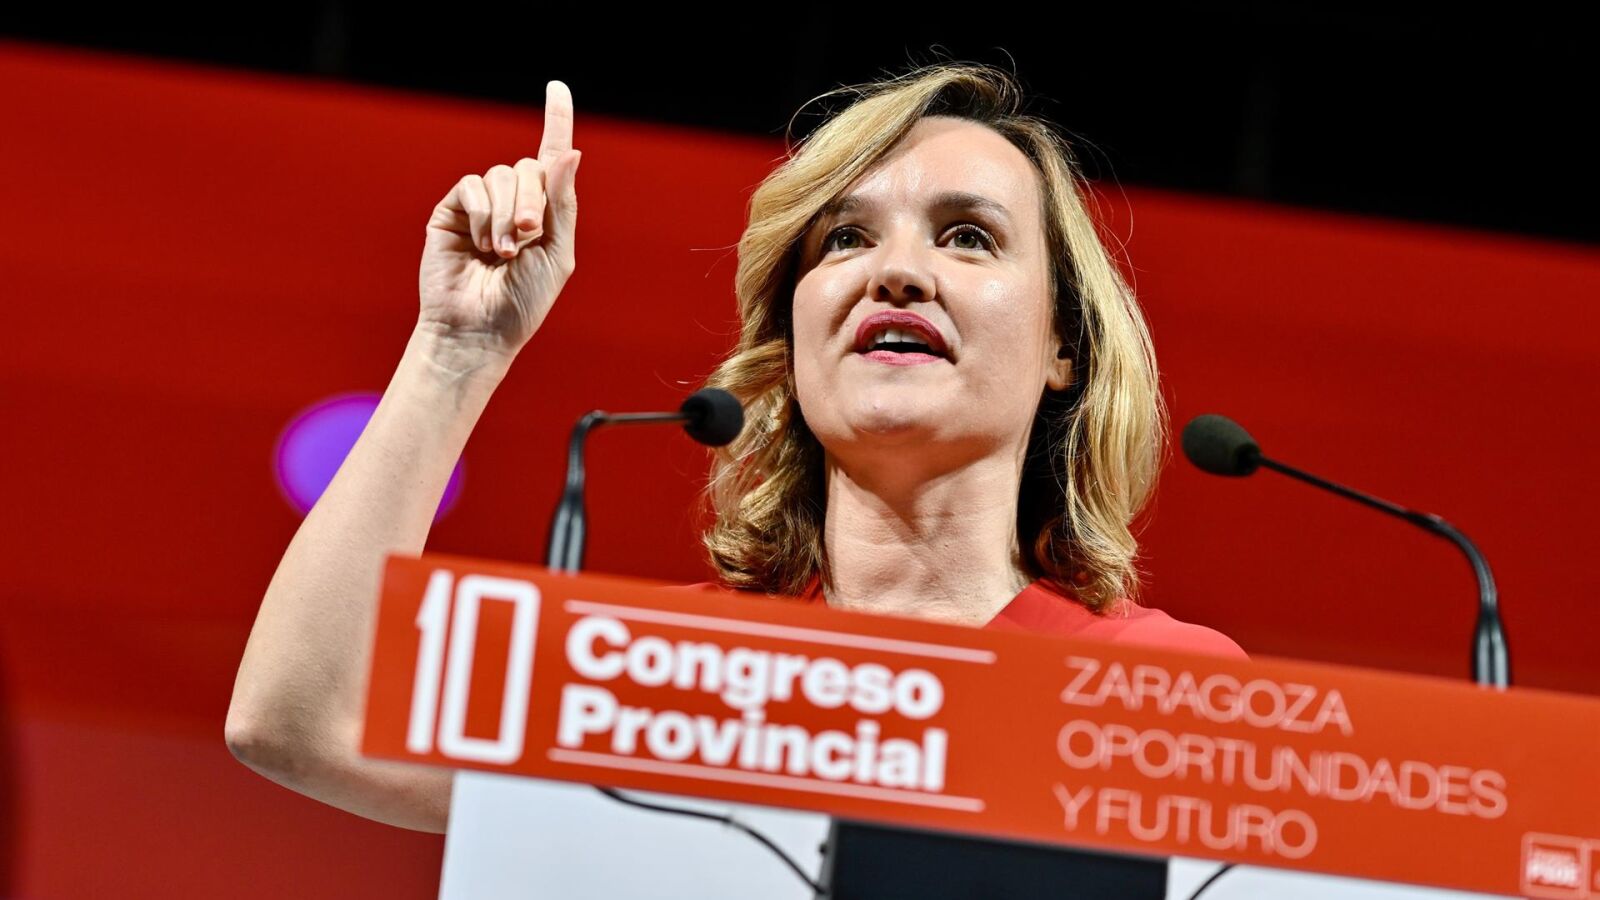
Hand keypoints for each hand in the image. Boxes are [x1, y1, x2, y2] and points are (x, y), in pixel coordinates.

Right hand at [417, 80, 580, 359]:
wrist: (478, 330)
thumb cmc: (522, 302)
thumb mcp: (557, 254)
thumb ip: (563, 203)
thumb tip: (570, 151)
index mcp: (545, 212)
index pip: (551, 157)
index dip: (556, 121)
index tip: (557, 87)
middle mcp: (513, 202)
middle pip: (528, 168)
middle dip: (532, 201)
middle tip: (527, 237)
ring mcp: (481, 205)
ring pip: (499, 175)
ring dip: (506, 215)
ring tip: (501, 253)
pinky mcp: (452, 210)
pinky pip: (471, 187)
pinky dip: (481, 215)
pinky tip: (479, 246)